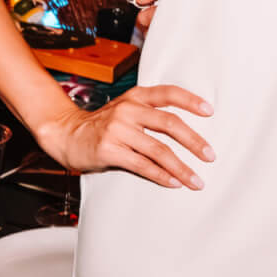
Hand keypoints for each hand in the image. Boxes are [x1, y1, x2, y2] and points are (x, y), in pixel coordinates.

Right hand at [36, 84, 212, 190]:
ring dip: (181, 167)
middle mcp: (128, 110)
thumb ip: (150, 113)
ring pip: (158, 149)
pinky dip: (162, 176)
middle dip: (194, 141)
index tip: (210, 111)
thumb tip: (188, 131)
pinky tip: (174, 183)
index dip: (190, 100)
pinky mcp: (109, 150)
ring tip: (196, 180)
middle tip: (210, 155)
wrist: (65, 134)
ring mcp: (118, 130)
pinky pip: (142, 165)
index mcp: (135, 97)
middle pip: (169, 124)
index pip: (168, 93)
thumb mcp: (125, 110)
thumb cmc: (103, 125)